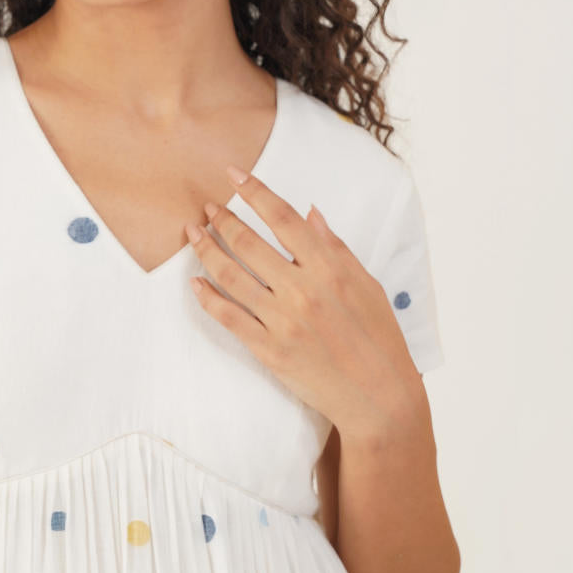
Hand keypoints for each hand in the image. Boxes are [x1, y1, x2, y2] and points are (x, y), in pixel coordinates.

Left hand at [185, 165, 421, 444]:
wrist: (379, 398)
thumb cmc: (379, 338)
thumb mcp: (368, 285)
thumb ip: (335, 247)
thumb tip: (310, 213)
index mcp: (330, 268)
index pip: (283, 218)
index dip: (255, 191)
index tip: (234, 174)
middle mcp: (303, 290)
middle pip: (249, 243)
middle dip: (223, 219)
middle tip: (208, 207)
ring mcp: (283, 321)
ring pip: (231, 276)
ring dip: (206, 250)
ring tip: (193, 234)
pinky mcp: (269, 350)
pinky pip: (229, 317)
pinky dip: (207, 297)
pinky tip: (195, 282)